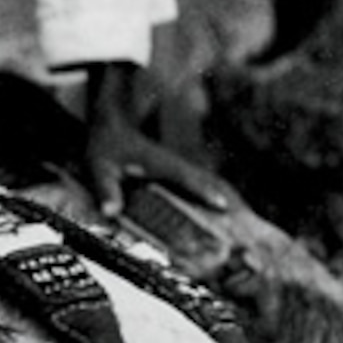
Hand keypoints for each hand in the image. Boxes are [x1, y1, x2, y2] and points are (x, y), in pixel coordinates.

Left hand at [79, 62, 235, 218]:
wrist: (110, 126)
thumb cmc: (105, 148)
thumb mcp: (99, 168)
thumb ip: (105, 190)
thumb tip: (110, 212)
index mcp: (159, 163)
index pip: (185, 178)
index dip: (202, 191)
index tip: (222, 204)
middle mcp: (173, 164)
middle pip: (204, 180)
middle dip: (222, 196)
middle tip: (243, 215)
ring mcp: (175, 166)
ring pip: (203, 180)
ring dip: (220, 194)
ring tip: (241, 214)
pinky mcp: (174, 171)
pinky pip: (196, 183)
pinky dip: (208, 193)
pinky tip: (220, 206)